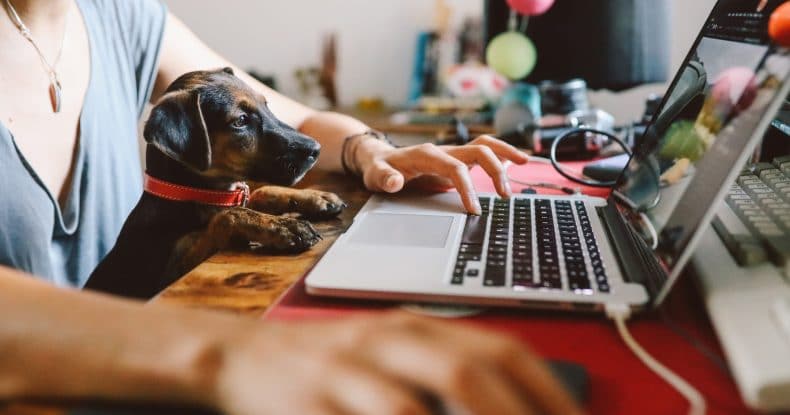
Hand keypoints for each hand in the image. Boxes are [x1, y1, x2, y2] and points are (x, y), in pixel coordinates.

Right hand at [213, 312, 581, 414]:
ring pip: (410, 405)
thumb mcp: (392, 356)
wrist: (244, 354)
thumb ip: (443, 374)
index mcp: (418, 325)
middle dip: (515, 414)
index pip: (498, 349)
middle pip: (464, 369)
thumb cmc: (333, 364)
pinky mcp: (310, 400)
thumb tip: (511, 404)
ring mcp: (346, 369)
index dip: (545, 390)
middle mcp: (388, 338)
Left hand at [353, 135, 528, 214]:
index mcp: (427, 154)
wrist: (379, 158)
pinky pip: (483, 151)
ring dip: (506, 153)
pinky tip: (517, 162)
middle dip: (495, 170)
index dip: (467, 187)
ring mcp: (452, 153)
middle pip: (478, 149)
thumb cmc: (379, 168)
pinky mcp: (457, 159)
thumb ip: (385, 178)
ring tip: (526, 164)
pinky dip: (502, 154)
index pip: (455, 167)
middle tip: (505, 195)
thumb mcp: (375, 175)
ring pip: (485, 144)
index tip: (475, 210)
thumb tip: (394, 182)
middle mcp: (444, 150)